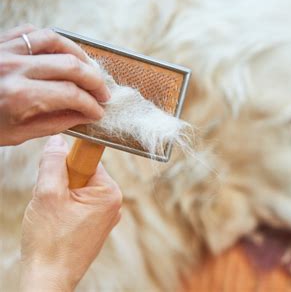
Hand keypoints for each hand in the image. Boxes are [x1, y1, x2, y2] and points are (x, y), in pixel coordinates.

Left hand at [0, 24, 110, 145]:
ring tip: (89, 70)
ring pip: (56, 41)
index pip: (71, 96)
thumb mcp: (17, 134)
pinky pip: (35, 32)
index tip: (99, 112)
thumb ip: (55, 123)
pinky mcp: (2, 41)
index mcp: (19, 96)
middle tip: (103, 94)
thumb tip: (84, 116)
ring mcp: (7, 50)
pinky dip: (54, 40)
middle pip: (71, 66)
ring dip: (80, 56)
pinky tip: (63, 53)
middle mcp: (15, 68)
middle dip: (94, 82)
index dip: (91, 105)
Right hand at [20, 135, 121, 291]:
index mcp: (110, 192)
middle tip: (51, 203)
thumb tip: (57, 141)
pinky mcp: (96, 227)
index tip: (56, 176)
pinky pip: (78, 207)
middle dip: (61, 184)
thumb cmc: (50, 241)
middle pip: (82, 175)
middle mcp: (114, 203)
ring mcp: (106, 217)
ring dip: (60, 198)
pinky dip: (64, 211)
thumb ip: (52, 163)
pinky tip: (57, 225)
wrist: (49, 278)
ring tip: (53, 217)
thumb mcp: (47, 194)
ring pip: (77, 192)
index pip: (88, 160)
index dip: (67, 165)